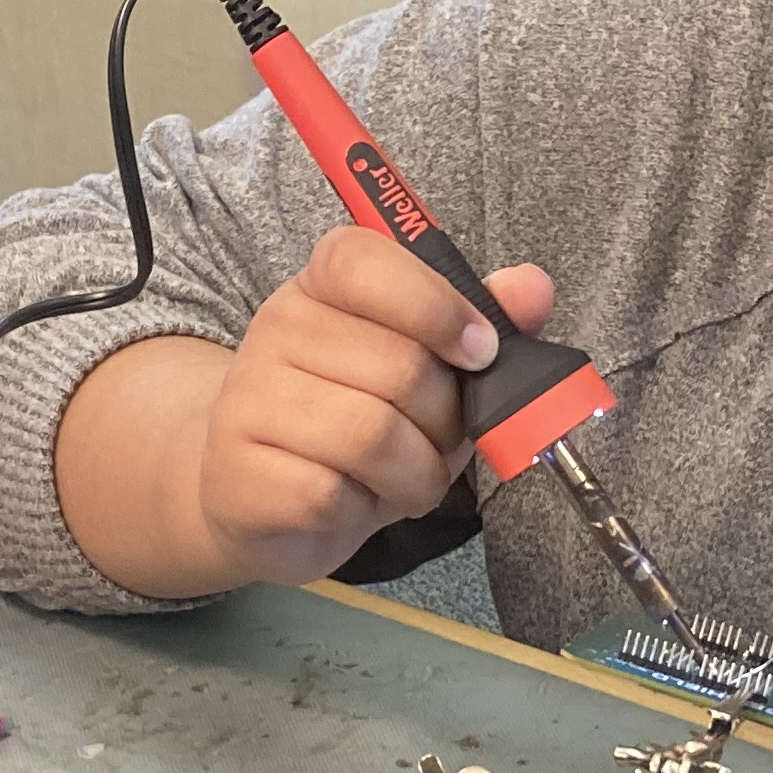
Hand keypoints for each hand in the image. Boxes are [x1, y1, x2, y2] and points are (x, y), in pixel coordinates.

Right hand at [193, 226, 554, 587]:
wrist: (261, 497)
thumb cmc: (356, 421)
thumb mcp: (426, 367)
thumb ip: (480, 322)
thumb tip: (532, 288)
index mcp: (321, 287)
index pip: (366, 263)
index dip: (437, 306)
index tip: (480, 351)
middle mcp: (276, 331)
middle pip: (398, 366)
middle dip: (446, 421)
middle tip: (439, 441)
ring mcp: (248, 402)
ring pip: (371, 435)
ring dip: (417, 474)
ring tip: (409, 479)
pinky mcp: (240, 477)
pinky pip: (332, 494)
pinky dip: (366, 509)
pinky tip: (357, 501)